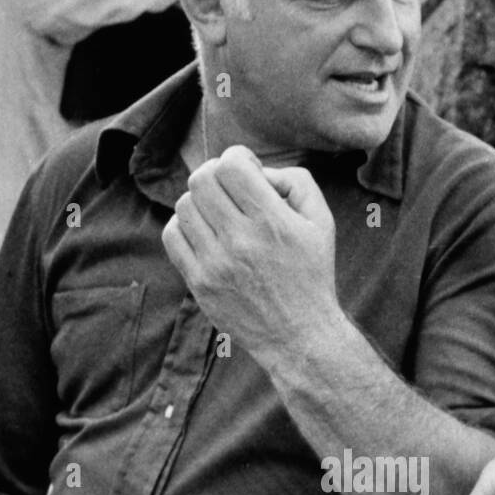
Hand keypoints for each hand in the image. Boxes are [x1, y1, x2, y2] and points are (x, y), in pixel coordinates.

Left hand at [162, 145, 340, 365]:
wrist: (299, 336)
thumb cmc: (311, 273)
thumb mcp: (321, 221)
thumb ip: (296, 181)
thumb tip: (258, 171)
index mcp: (272, 222)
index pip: (230, 165)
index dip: (237, 158)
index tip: (248, 171)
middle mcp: (241, 241)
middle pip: (201, 179)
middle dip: (216, 175)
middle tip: (230, 190)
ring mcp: (216, 264)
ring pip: (185, 205)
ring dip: (201, 202)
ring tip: (220, 215)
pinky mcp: (200, 283)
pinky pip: (173, 235)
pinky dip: (185, 226)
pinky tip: (205, 234)